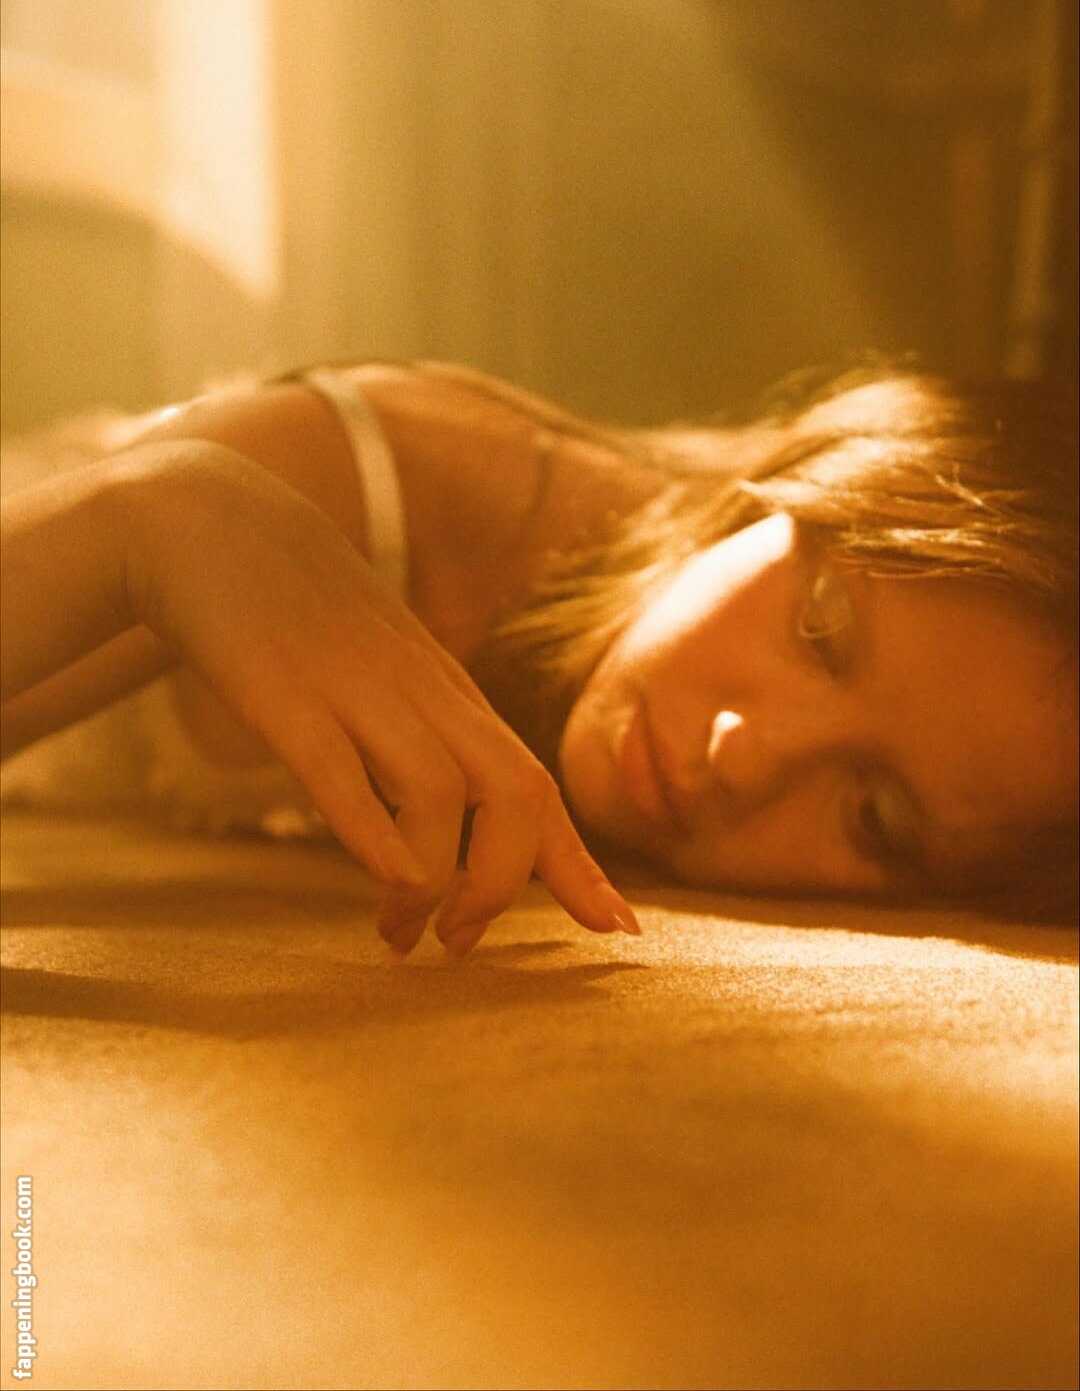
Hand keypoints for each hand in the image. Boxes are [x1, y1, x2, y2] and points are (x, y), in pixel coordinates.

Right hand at [119, 440, 640, 954]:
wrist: (211, 520)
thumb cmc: (303, 613)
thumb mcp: (383, 670)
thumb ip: (419, 733)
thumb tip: (440, 827)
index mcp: (446, 694)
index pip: (537, 784)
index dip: (579, 863)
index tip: (619, 927)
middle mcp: (420, 693)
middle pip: (516, 792)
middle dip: (506, 885)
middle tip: (461, 943)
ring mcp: (355, 689)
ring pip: (439, 793)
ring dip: (432, 883)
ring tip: (398, 934)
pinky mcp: (283, 694)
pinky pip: (340, 770)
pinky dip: (374, 834)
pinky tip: (387, 881)